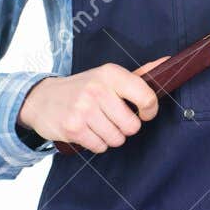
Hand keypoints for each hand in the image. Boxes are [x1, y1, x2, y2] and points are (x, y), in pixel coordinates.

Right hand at [18, 58, 169, 152]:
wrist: (41, 98)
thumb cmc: (82, 88)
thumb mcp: (107, 76)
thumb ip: (138, 75)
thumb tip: (168, 62)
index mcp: (111, 74)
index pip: (146, 97)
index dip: (150, 111)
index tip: (144, 113)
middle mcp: (97, 89)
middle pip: (132, 126)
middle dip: (125, 128)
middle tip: (111, 118)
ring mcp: (84, 109)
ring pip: (117, 139)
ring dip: (110, 137)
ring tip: (98, 124)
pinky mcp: (73, 128)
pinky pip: (100, 147)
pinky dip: (96, 143)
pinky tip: (87, 130)